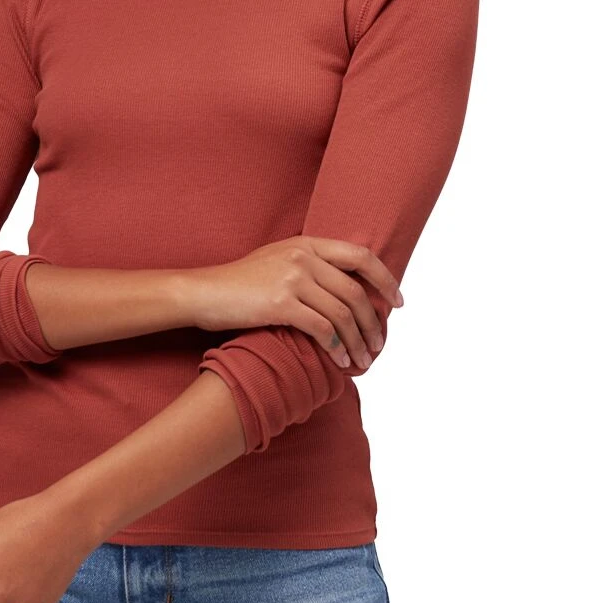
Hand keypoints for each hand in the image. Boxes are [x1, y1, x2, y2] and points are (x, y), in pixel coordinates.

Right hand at [183, 236, 403, 369]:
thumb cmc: (239, 282)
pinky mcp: (280, 303)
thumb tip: (344, 287)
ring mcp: (292, 278)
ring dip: (359, 340)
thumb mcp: (277, 259)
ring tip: (364, 359)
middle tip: (380, 343)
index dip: (385, 279)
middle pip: (355, 291)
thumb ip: (309, 265)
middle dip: (374, 321)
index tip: (398, 302)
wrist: (204, 291)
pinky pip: (322, 328)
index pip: (360, 256)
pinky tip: (340, 359)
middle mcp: (303, 256)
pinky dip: (336, 347)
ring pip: (342, 313)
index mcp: (306, 243)